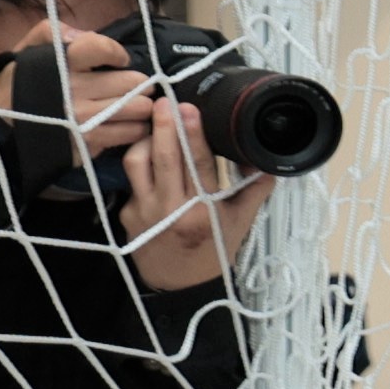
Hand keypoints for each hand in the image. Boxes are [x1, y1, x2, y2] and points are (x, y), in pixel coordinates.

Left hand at [113, 89, 259, 292]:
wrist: (180, 286)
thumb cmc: (214, 252)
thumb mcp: (241, 223)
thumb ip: (254, 190)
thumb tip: (262, 161)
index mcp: (204, 212)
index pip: (199, 165)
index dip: (194, 134)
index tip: (190, 109)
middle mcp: (172, 210)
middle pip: (165, 158)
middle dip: (165, 125)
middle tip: (164, 101)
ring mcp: (145, 212)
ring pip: (138, 163)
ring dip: (147, 140)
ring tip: (157, 126)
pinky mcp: (127, 213)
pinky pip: (131, 180)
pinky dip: (142, 164)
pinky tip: (151, 156)